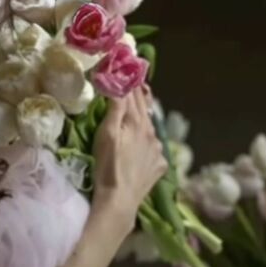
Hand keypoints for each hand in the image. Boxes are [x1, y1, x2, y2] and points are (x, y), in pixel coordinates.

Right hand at [91, 85, 167, 225]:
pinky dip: (147, 141)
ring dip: (144, 118)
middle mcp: (152, 133)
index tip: (130, 66)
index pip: (134, 94)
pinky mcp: (158, 166)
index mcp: (138, 122)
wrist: (119, 200)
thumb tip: (118, 83)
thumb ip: (115, 108)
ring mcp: (157, 150)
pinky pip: (154, 148)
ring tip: (138, 112)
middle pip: (145, 108)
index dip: (130, 80)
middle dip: (139, 94)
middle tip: (136, 82)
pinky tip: (142, 145)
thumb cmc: (108, 165)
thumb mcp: (106, 134)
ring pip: (150, 128)